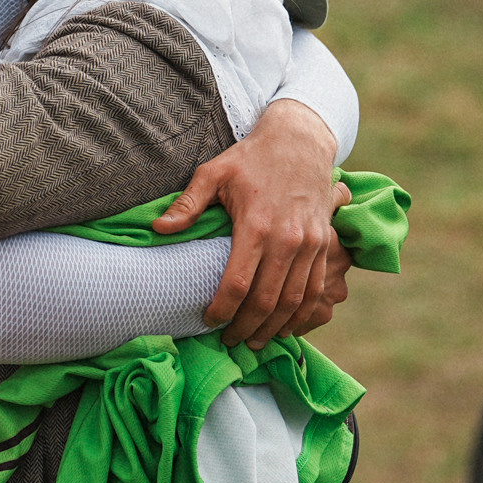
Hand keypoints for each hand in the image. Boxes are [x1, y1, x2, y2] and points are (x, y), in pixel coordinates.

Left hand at [159, 98, 340, 348]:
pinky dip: (301, 315)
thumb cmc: (251, 158)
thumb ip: (187, 204)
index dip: (221, 310)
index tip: (208, 321)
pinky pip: (316, 290)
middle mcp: (287, 239)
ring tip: (255, 342)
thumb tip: (158, 229)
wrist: (301, 141)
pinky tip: (285, 327)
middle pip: (266, 300)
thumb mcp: (214, 172)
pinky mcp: (324, 244)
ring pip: (293, 301)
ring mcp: (310, 244)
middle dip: (246, 328)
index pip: (237, 283)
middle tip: (229, 341)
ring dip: (274, 328)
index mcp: (256, 225)